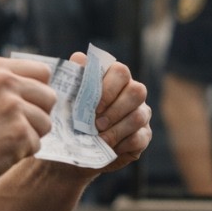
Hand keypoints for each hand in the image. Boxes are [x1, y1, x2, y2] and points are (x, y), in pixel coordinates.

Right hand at [0, 57, 55, 188]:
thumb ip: (8, 82)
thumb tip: (47, 86)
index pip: (43, 71)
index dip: (39, 90)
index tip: (25, 103)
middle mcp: (5, 82)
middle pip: (50, 97)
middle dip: (38, 114)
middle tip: (14, 125)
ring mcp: (13, 108)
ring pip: (46, 123)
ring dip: (30, 135)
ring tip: (4, 137)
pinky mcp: (18, 133)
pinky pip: (36, 144)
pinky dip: (22, 151)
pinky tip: (1, 149)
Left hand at [69, 52, 150, 173]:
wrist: (73, 151)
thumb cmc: (71, 120)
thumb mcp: (67, 99)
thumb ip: (75, 78)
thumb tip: (79, 58)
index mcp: (114, 78)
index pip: (121, 72)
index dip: (108, 88)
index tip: (92, 107)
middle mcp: (131, 92)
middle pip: (137, 91)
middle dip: (115, 109)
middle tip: (96, 124)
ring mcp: (141, 113)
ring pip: (139, 116)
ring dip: (117, 130)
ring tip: (99, 139)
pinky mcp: (143, 135)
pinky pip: (139, 138)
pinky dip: (122, 145)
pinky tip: (108, 148)